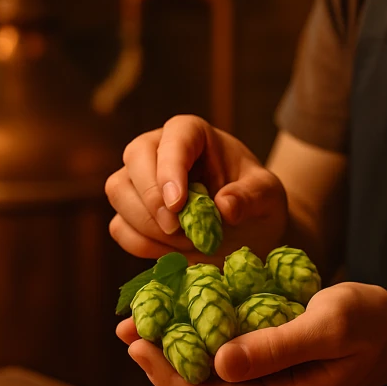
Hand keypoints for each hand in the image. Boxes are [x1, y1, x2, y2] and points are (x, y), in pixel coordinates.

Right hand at [105, 115, 288, 261]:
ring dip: (149, 225)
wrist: (246, 230)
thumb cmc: (255, 201)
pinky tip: (174, 252)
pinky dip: (143, 245)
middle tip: (179, 229)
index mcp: (193, 133)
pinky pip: (119, 227)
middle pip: (135, 159)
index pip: (175, 138)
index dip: (170, 169)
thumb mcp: (267, 196)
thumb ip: (250, 197)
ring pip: (120, 192)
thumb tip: (224, 207)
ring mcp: (138, 179)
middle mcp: (158, 149)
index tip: (178, 204)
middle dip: (152, 198)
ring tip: (188, 241)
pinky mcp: (129, 213)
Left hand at [116, 283, 386, 385]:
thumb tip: (217, 363)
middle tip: (129, 328)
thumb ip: (276, 345)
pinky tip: (183, 323)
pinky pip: (225, 376)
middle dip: (161, 366)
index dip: (167, 374)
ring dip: (176, 358)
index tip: (137, 340)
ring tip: (144, 324)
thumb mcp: (328, 323)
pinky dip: (200, 351)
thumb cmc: (371, 323)